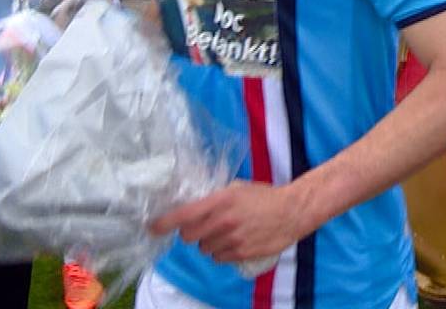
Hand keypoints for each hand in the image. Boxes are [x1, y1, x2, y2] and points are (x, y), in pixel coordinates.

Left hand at [150, 180, 307, 263]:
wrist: (292, 211)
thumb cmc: (264, 196)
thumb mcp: (237, 188)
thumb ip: (215, 197)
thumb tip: (193, 204)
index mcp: (220, 200)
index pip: (183, 214)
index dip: (164, 223)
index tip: (153, 227)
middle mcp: (223, 221)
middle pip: (189, 237)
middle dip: (190, 233)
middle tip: (201, 227)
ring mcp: (232, 239)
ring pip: (204, 249)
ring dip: (208, 243)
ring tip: (225, 233)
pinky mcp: (241, 253)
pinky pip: (219, 258)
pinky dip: (222, 252)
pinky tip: (234, 242)